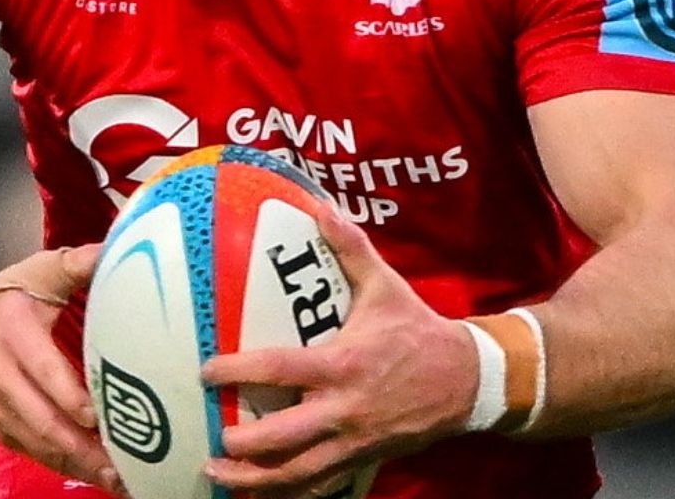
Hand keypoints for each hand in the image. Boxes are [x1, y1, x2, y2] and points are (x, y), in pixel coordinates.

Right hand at [0, 244, 123, 493]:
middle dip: (80, 446)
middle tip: (122, 464)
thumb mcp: (33, 273)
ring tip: (115, 478)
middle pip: (40, 419)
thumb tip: (112, 249)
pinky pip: (27, 451)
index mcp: (14, 334)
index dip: (68, 396)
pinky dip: (58, 465)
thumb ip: (73, 264)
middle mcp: (0, 376)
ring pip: (35, 443)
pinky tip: (88, 474)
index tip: (97, 415)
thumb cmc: (1, 300)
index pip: (42, 370)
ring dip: (74, 463)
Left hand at [200, 209, 477, 497]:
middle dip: (244, 445)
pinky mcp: (363, 461)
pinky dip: (289, 493)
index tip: (206, 371)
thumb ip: (350, 248)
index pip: (281, 369)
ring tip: (218, 476)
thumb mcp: (385, 286)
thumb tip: (319, 204)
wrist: (467, 381)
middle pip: (284, 438)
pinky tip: (260, 492)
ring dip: (256, 481)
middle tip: (211, 438)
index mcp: (345, 364)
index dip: (239, 371)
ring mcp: (354, 442)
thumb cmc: (418, 331)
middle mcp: (345, 410)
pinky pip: (322, 487)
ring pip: (299, 474)